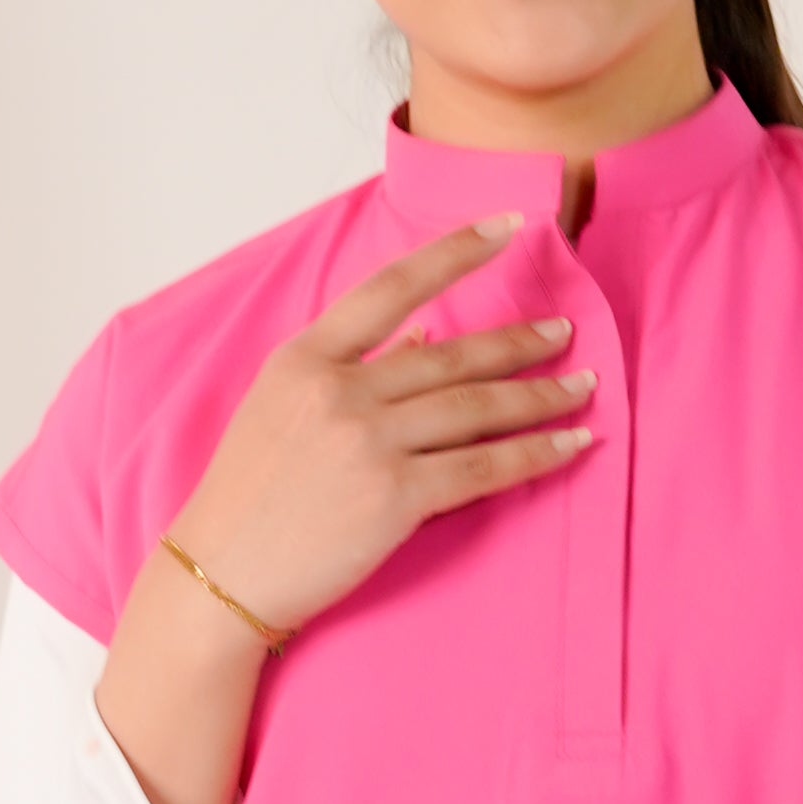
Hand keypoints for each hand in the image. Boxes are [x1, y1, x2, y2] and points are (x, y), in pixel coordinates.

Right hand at [165, 222, 596, 642]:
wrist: (220, 576)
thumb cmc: (247, 498)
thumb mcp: (281, 410)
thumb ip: (349, 368)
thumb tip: (421, 335)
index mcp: (305, 359)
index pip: (391, 287)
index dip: (455, 251)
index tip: (508, 227)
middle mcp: (340, 391)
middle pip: (451, 354)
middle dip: (518, 342)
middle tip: (565, 332)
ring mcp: (368, 443)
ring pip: (476, 407)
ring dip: (540, 396)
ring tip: (582, 386)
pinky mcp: (395, 498)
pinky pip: (482, 467)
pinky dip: (534, 454)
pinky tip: (570, 444)